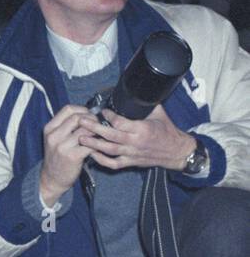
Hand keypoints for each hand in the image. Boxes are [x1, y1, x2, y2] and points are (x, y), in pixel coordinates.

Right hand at [39, 104, 94, 205]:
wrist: (52, 178)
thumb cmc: (57, 157)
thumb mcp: (55, 139)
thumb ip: (66, 126)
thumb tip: (87, 115)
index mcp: (49, 128)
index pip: (68, 109)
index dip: (83, 110)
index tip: (90, 115)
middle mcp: (54, 135)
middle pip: (78, 118)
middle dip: (92, 119)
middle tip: (99, 125)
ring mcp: (62, 146)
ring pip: (86, 130)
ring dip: (96, 132)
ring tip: (100, 135)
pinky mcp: (73, 156)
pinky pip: (90, 144)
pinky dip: (97, 144)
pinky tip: (98, 146)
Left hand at [78, 107, 197, 172]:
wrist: (176, 152)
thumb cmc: (167, 131)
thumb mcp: (159, 114)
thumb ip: (145, 105)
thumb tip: (135, 92)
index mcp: (143, 129)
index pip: (121, 123)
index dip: (109, 116)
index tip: (102, 110)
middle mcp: (136, 142)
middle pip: (111, 136)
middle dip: (94, 129)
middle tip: (82, 121)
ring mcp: (132, 154)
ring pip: (110, 150)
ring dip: (94, 144)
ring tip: (80, 137)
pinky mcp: (131, 162)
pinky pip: (113, 164)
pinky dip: (101, 160)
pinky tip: (91, 154)